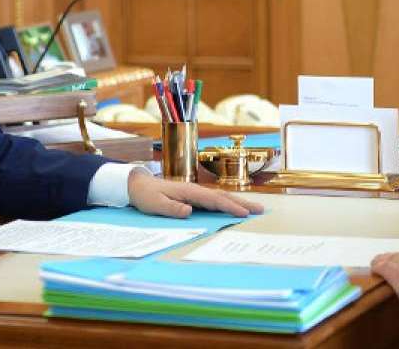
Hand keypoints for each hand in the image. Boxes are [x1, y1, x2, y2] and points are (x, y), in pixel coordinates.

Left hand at [127, 169, 263, 217]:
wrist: (138, 185)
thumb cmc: (146, 195)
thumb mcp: (155, 204)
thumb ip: (171, 208)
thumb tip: (189, 211)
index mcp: (189, 191)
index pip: (214, 200)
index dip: (230, 207)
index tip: (244, 213)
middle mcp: (195, 190)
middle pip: (223, 196)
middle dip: (242, 203)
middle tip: (261, 209)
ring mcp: (196, 193)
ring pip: (221, 197)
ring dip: (238, 202)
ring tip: (254, 209)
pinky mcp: (194, 197)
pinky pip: (215, 201)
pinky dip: (228, 204)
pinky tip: (235, 209)